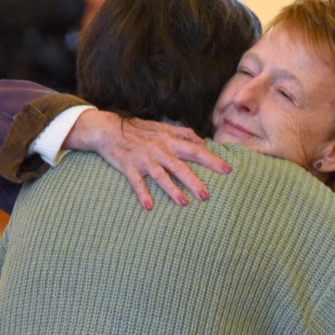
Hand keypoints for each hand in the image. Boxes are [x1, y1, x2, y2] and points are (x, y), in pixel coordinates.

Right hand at [63, 109, 231, 209]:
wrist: (108, 128)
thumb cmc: (137, 129)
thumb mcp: (162, 127)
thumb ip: (182, 133)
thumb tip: (201, 140)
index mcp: (169, 140)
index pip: (195, 150)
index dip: (211, 159)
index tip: (227, 169)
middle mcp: (158, 149)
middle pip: (180, 166)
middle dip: (194, 181)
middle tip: (207, 196)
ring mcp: (143, 158)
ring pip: (160, 175)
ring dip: (172, 189)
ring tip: (184, 202)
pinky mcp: (128, 166)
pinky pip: (136, 182)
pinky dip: (142, 193)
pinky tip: (149, 206)